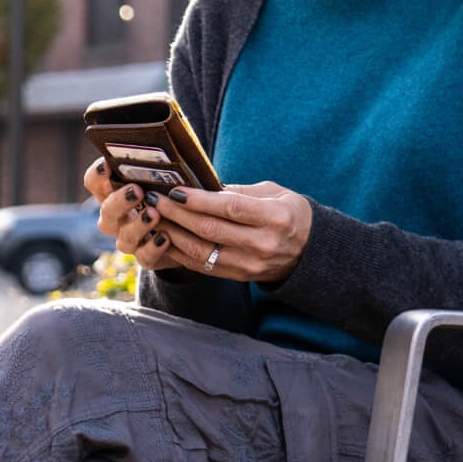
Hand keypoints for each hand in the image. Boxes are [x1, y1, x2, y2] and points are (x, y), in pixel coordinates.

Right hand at [82, 158, 184, 269]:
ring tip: (154, 214)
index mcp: (114, 193)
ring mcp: (129, 239)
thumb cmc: (170, 194)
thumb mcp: (164, 177)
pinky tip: (165, 237)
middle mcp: (116, 218)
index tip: (107, 165)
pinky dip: (153, 248)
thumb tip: (168, 145)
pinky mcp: (147, 257)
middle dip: (120, 200)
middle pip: (107, 210)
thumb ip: (157, 166)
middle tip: (136, 190)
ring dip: (138, 224)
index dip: (97, 174)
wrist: (187, 229)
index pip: (94, 182)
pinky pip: (145, 257)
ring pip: (124, 237)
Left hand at [138, 181, 312, 283]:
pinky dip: (180, 252)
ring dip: (172, 234)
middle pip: (211, 230)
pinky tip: (165, 238)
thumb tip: (202, 185)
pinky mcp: (239, 276)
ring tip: (153, 218)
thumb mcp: (273, 192)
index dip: (199, 200)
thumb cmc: (290, 213)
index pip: (230, 208)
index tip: (175, 190)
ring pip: (201, 252)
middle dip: (177, 215)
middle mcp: (262, 244)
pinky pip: (203, 266)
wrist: (310, 251)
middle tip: (154, 200)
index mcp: (275, 218)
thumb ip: (239, 191)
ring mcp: (250, 265)